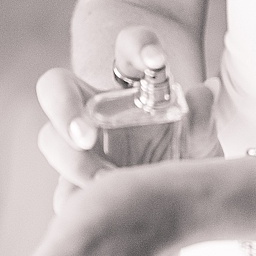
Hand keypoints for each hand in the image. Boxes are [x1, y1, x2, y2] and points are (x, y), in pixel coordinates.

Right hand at [40, 26, 219, 210]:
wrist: (177, 190)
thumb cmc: (188, 149)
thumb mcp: (201, 136)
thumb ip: (202, 116)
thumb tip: (205, 92)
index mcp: (133, 83)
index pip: (130, 45)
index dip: (140, 45)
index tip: (156, 59)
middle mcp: (96, 107)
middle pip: (56, 87)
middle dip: (65, 107)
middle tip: (86, 137)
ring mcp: (79, 145)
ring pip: (51, 138)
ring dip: (70, 158)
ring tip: (104, 180)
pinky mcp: (74, 185)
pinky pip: (63, 192)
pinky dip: (74, 199)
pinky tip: (98, 210)